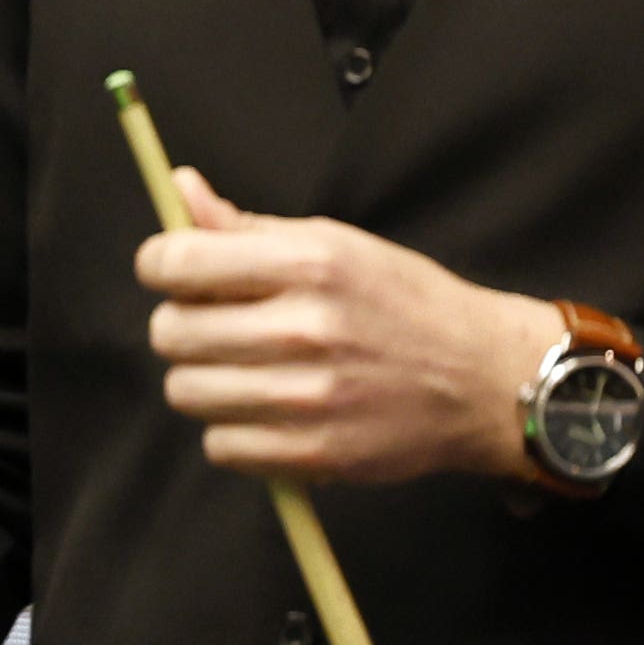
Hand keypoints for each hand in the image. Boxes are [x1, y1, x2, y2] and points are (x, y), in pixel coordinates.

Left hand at [137, 167, 564, 487]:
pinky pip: (221, 446)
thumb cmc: (407, 304)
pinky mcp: (317, 453)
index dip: (160, 266)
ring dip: (203, 382)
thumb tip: (181, 191)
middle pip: (171, 333)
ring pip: (186, 392)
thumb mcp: (335, 243)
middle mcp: (306, 327)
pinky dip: (232, 432)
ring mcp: (311, 395)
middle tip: (219, 327)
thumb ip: (247, 226)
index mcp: (308, 261)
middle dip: (182, 326)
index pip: (178, 262)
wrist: (483, 378)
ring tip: (244, 371)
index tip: (173, 272)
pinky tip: (267, 411)